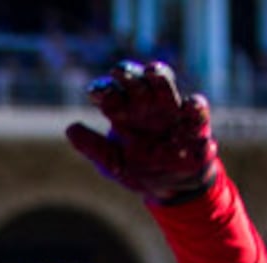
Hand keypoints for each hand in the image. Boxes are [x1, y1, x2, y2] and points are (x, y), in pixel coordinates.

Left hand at [65, 60, 220, 206]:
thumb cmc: (141, 168)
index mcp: (124, 113)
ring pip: (165, 86)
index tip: (95, 92)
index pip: (111, 94)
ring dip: (159, 76)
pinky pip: (196, 112)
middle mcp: (147, 106)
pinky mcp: (194, 125)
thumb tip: (70, 129)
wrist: (173, 186)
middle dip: (128, 75)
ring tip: (152, 70)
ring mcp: (171, 112)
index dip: (103, 90)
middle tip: (119, 71)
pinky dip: (195, 107)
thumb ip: (93, 147)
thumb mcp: (113, 162)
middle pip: (137, 82)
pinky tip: (190, 104)